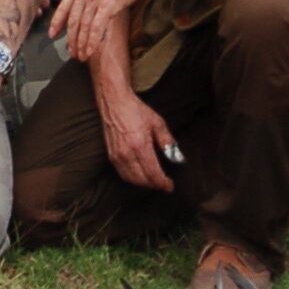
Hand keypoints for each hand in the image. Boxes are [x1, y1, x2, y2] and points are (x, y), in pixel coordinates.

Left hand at [55, 0, 157, 61]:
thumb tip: (82, 7)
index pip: (63, 7)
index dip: (56, 23)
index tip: (52, 35)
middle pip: (73, 21)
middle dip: (70, 40)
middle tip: (71, 53)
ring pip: (83, 27)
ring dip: (81, 44)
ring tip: (80, 56)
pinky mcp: (107, 5)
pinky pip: (96, 28)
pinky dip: (91, 42)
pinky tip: (90, 51)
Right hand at [95, 78, 180, 195]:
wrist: (115, 103)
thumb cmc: (136, 111)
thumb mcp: (158, 123)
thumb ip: (168, 142)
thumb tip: (177, 157)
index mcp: (140, 145)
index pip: (153, 173)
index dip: (163, 182)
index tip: (170, 186)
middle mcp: (127, 153)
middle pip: (142, 180)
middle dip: (155, 185)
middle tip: (164, 184)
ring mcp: (117, 156)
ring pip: (131, 180)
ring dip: (144, 184)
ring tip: (154, 181)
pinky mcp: (111, 156)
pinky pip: (123, 174)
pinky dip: (133, 179)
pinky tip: (140, 175)